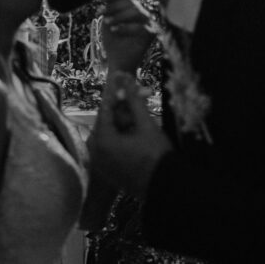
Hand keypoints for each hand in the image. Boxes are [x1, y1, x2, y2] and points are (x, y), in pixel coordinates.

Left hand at [89, 72, 171, 197]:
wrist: (167, 188)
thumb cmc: (156, 154)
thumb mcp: (146, 124)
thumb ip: (133, 100)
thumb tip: (124, 76)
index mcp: (102, 140)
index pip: (106, 109)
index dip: (119, 95)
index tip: (130, 85)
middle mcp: (97, 153)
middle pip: (108, 123)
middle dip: (124, 111)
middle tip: (142, 100)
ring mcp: (103, 166)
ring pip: (111, 136)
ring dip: (125, 125)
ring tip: (143, 117)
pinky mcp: (111, 174)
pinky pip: (113, 150)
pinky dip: (123, 140)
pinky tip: (139, 135)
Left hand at [101, 0, 155, 74]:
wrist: (117, 63)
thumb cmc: (113, 42)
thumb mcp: (108, 22)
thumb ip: (109, 9)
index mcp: (135, 10)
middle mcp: (144, 15)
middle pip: (132, 2)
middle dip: (114, 6)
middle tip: (101, 11)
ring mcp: (149, 24)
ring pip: (137, 12)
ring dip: (119, 15)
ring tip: (106, 21)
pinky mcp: (151, 34)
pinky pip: (140, 27)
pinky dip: (125, 27)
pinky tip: (114, 30)